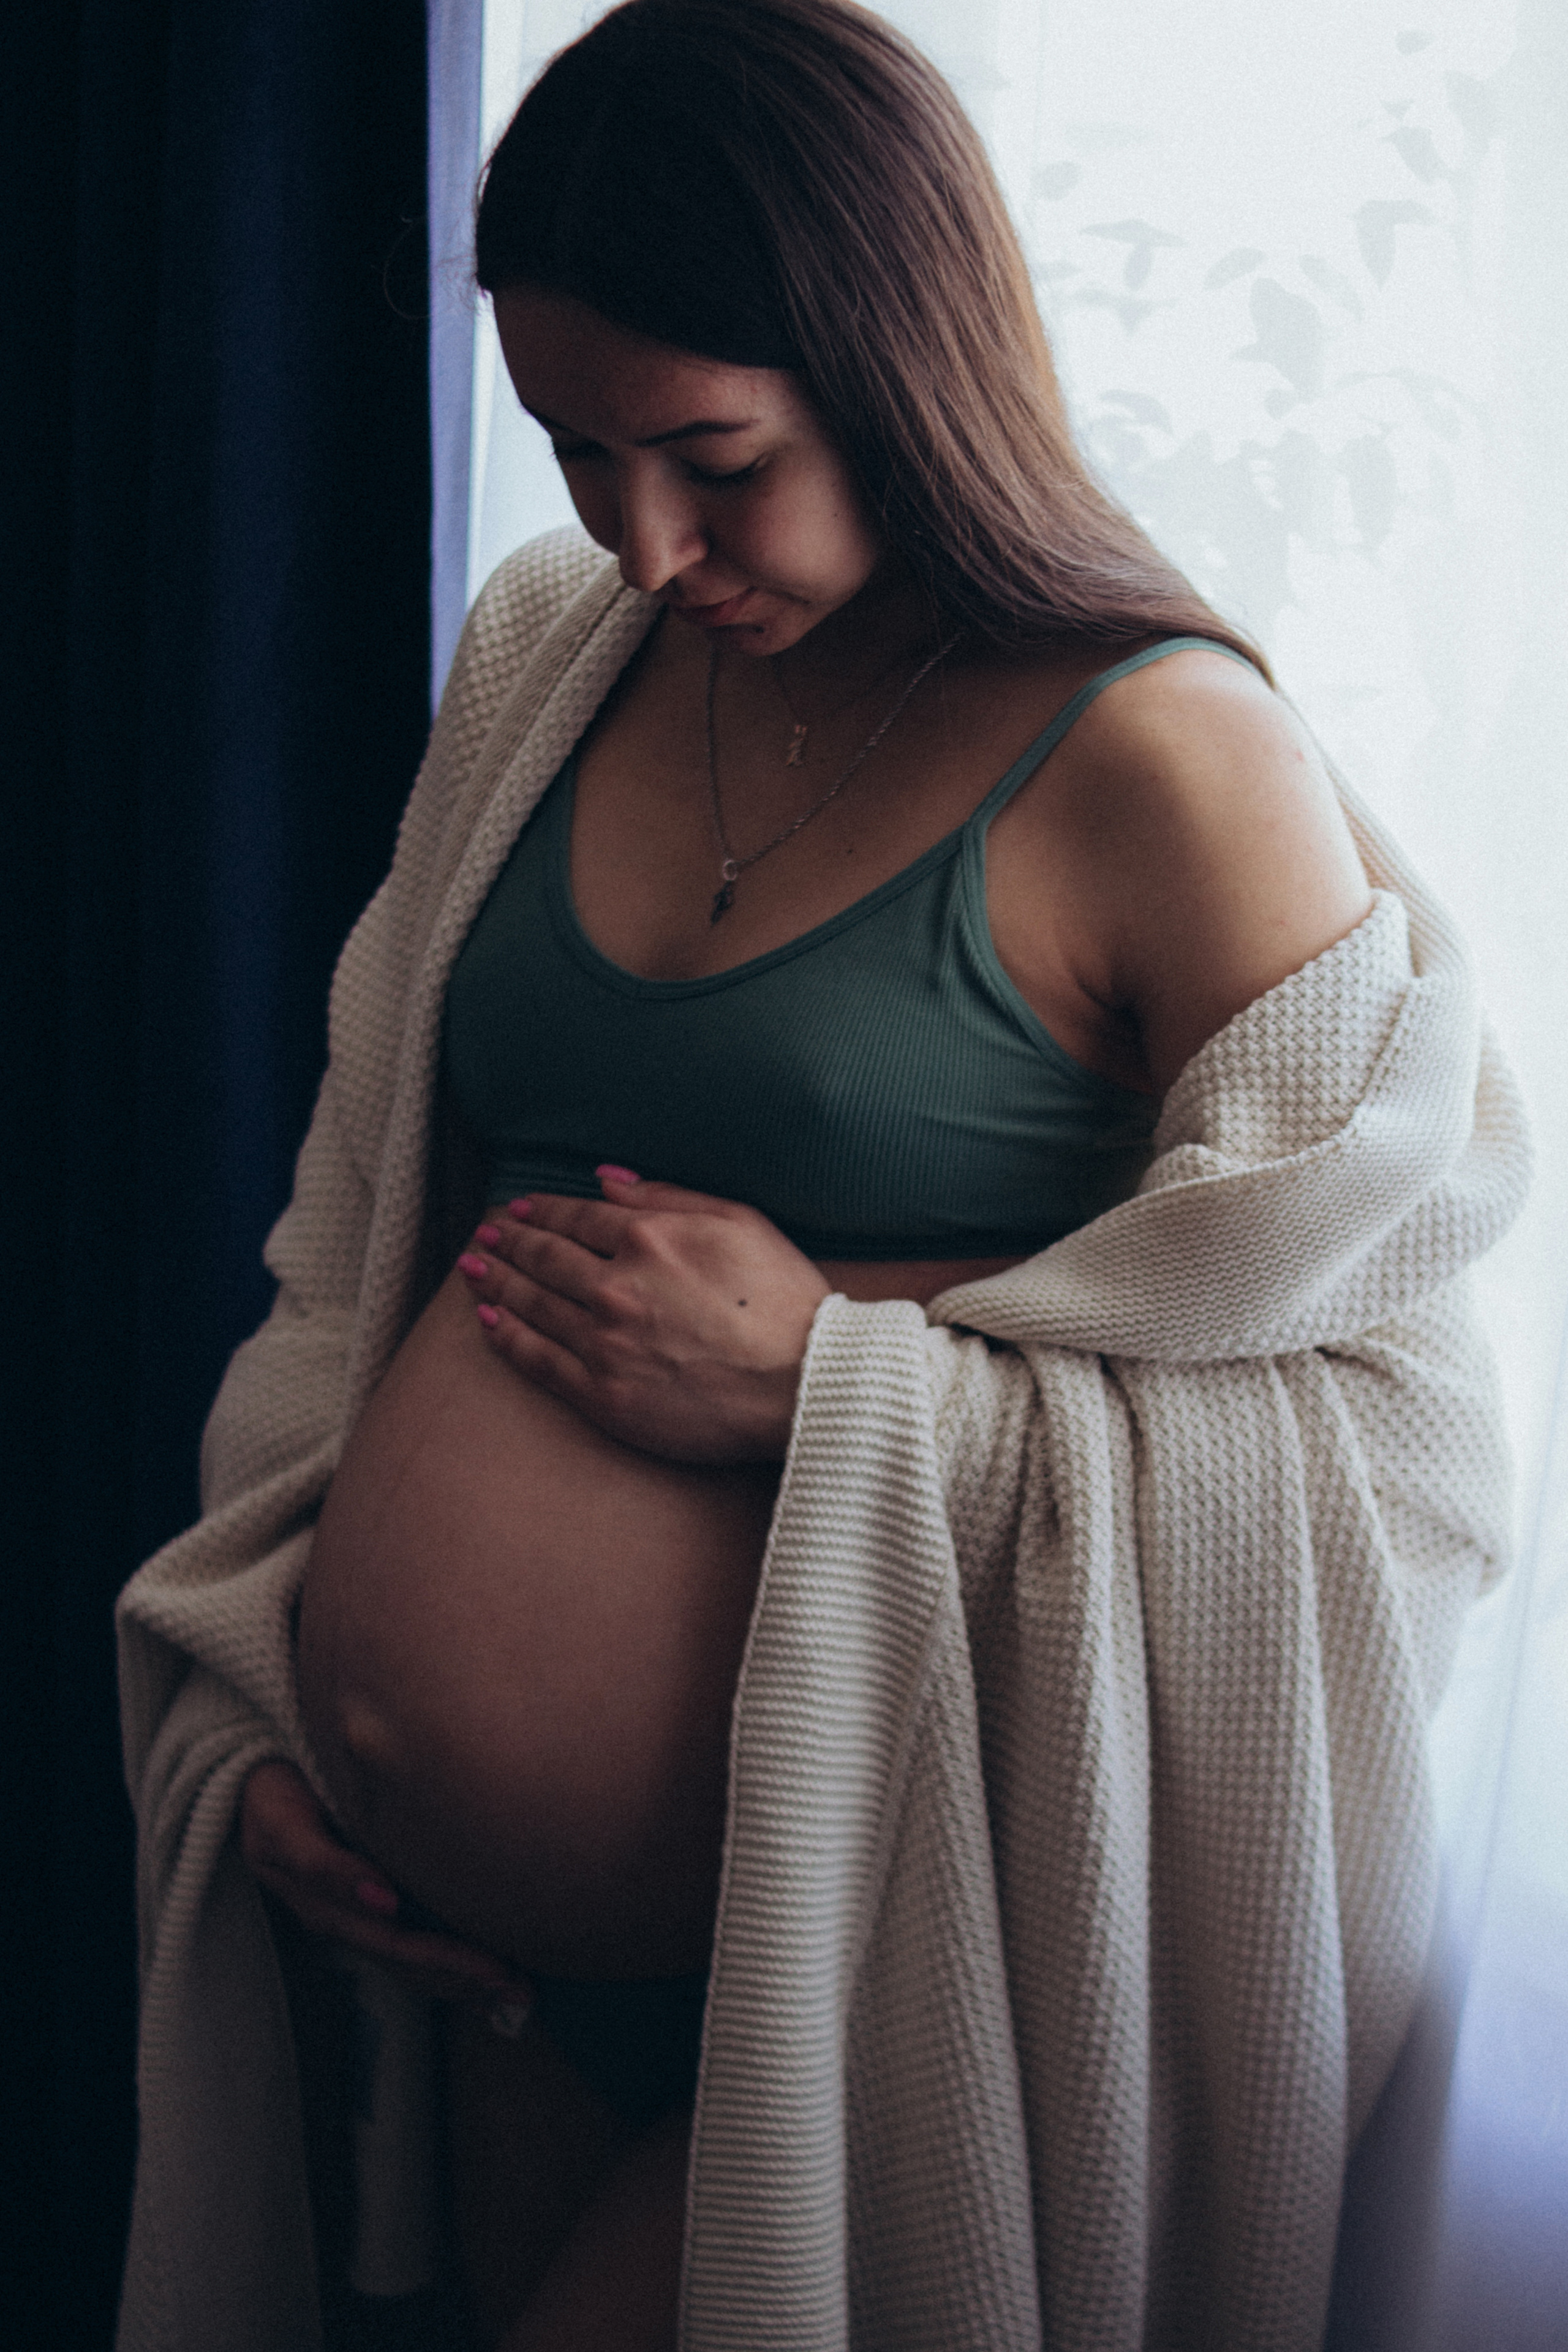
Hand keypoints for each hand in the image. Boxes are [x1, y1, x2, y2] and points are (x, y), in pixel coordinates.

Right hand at [239, 1759, 529, 2010]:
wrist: (249, 1783)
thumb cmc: (271, 1796)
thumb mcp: (283, 1828)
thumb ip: (324, 1865)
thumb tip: (385, 1899)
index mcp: (327, 1909)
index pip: (395, 1945)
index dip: (442, 1958)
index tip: (494, 1969)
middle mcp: (346, 1922)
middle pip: (412, 1963)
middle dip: (466, 1979)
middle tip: (522, 1991)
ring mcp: (355, 1917)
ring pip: (413, 1963)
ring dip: (465, 1980)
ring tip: (516, 1989)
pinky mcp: (367, 1903)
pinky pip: (410, 1942)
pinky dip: (450, 1960)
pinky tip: (485, 1967)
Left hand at [456, 1166, 831, 1463]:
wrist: (805, 1384)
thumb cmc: (786, 1300)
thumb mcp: (740, 1222)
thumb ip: (666, 1197)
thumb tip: (606, 1179)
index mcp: (648, 1239)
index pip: (574, 1217)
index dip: (539, 1210)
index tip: (518, 1209)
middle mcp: (615, 1286)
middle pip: (543, 1258)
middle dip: (507, 1242)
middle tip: (483, 1235)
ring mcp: (604, 1343)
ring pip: (532, 1305)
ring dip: (495, 1282)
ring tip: (472, 1269)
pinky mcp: (603, 1395)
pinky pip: (539, 1362)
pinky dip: (507, 1339)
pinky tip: (489, 1323)